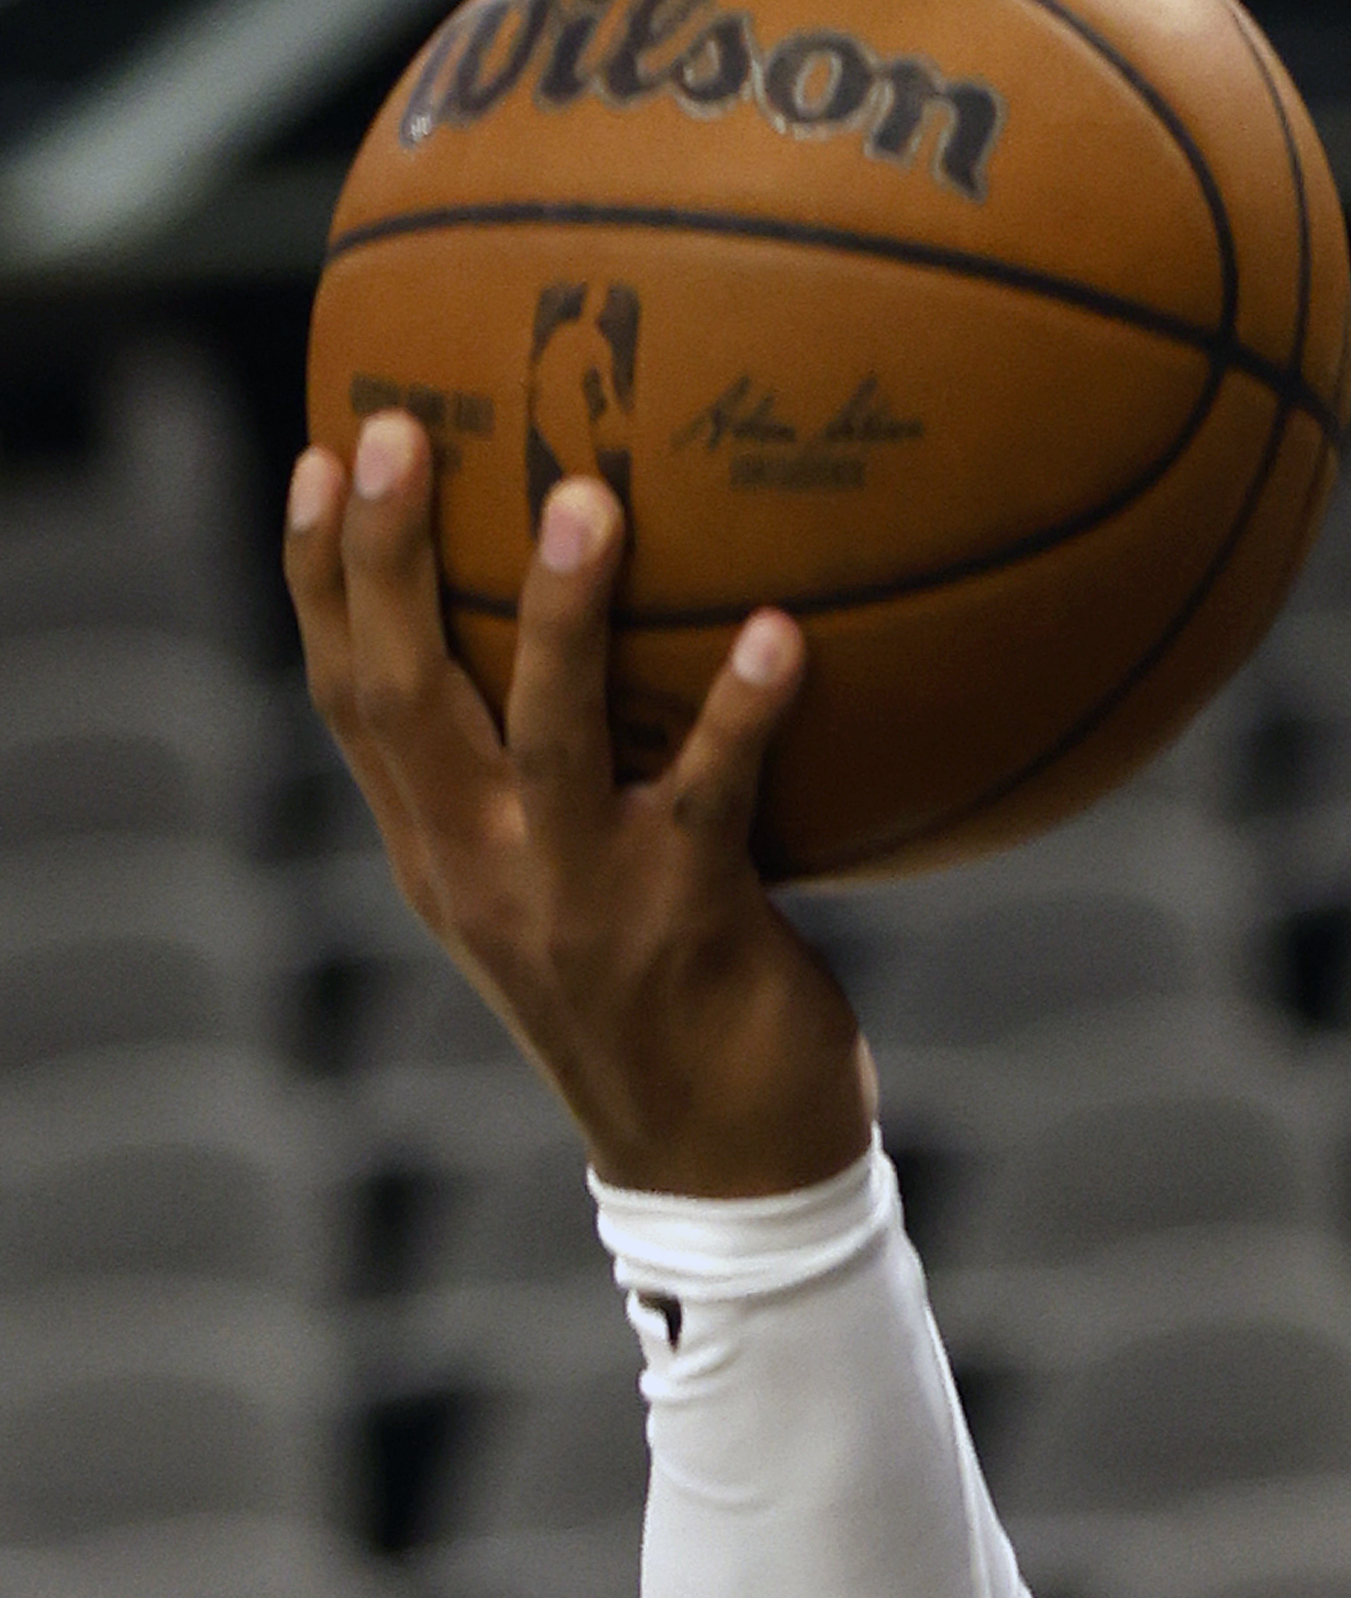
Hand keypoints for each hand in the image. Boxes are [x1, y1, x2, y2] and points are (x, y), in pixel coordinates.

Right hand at [288, 409, 869, 1197]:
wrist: (726, 1166)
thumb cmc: (666, 1002)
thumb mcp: (568, 894)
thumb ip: (555, 787)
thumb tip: (594, 642)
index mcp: (441, 853)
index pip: (348, 697)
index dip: (321, 577)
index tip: (319, 456)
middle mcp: (485, 867)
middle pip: (401, 693)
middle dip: (384, 557)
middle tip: (396, 430)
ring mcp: (581, 897)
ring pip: (547, 733)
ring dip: (562, 615)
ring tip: (587, 501)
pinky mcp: (689, 923)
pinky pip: (716, 796)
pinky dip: (746, 709)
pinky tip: (785, 631)